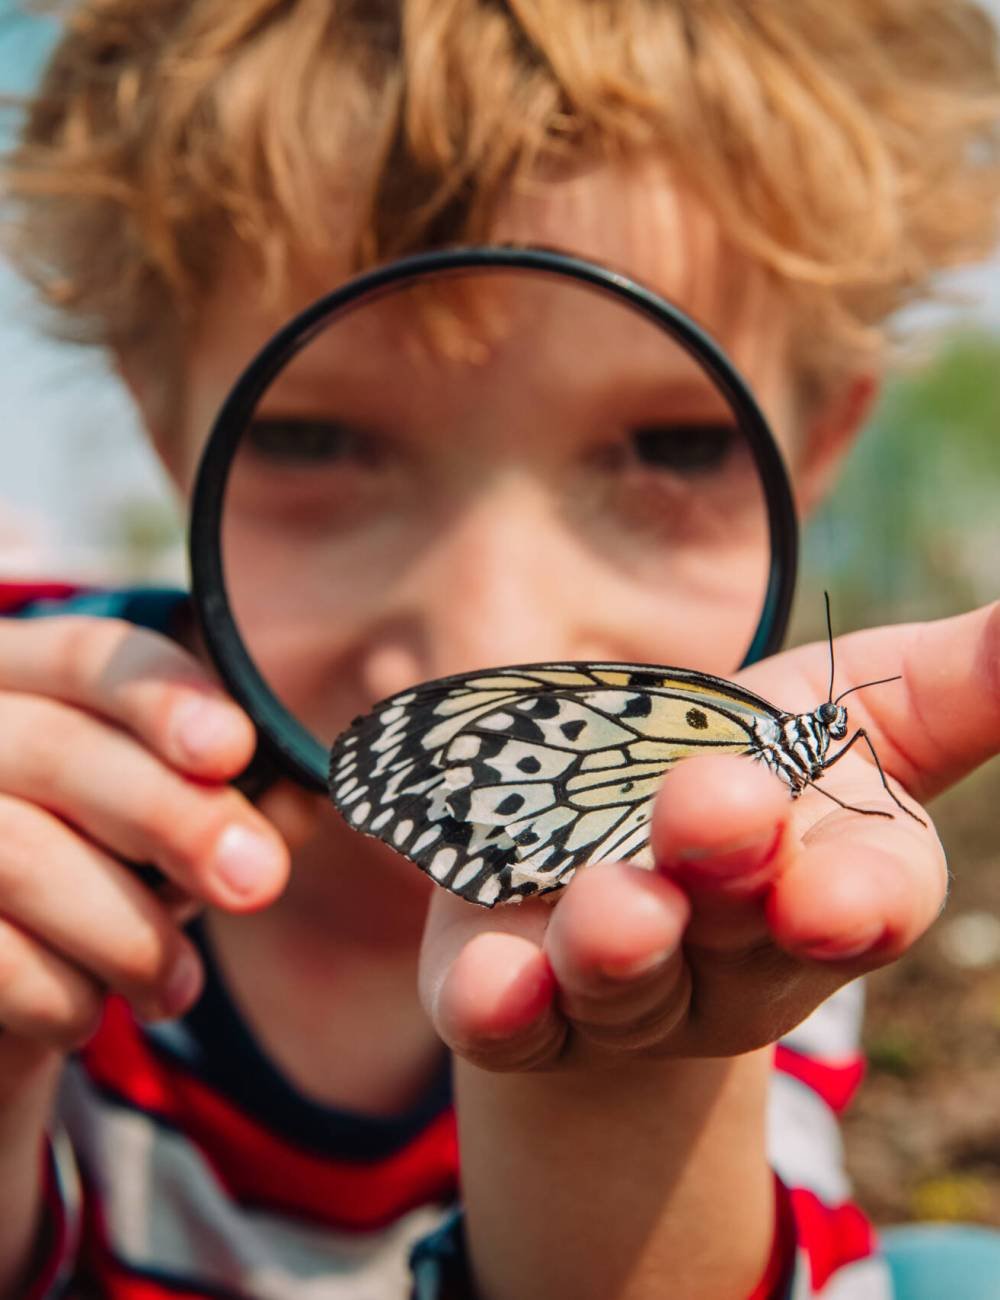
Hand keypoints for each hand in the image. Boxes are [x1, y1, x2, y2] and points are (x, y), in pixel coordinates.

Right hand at [0, 616, 288, 1083]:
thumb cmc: (89, 873)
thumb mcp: (153, 820)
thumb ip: (218, 796)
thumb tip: (297, 802)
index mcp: (18, 677)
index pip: (90, 657)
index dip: (165, 697)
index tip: (233, 750)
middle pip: (62, 751)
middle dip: (176, 819)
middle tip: (259, 881)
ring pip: (25, 856)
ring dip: (130, 934)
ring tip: (178, 985)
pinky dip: (60, 995)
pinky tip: (89, 1011)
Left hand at [418, 602, 998, 1068]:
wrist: (611, 847)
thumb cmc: (749, 766)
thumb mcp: (851, 715)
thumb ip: (952, 684)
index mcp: (826, 882)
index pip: (870, 898)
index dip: (860, 902)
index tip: (836, 897)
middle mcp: (732, 952)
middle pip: (739, 927)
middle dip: (727, 873)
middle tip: (713, 810)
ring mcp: (622, 984)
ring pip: (623, 980)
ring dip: (618, 947)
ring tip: (612, 908)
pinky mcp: (514, 992)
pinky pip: (508, 1016)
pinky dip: (500, 1005)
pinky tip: (488, 984)